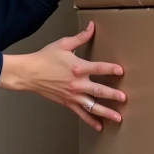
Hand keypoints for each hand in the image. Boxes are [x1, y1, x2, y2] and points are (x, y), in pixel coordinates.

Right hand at [0, 20, 124, 131]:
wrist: (29, 73)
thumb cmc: (45, 57)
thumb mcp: (63, 44)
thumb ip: (80, 37)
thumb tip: (92, 27)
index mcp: (78, 67)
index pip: (98, 68)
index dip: (110, 69)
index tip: (121, 71)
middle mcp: (77, 83)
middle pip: (98, 90)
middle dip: (113, 95)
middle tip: (124, 98)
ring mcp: (72, 95)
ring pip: (92, 106)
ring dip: (106, 112)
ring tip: (118, 117)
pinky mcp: (67, 102)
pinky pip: (81, 113)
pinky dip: (90, 121)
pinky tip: (99, 126)